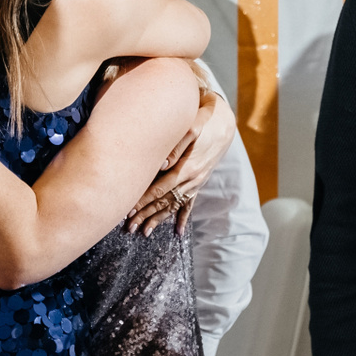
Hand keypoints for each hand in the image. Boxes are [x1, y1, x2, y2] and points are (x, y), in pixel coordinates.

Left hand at [127, 90, 233, 234]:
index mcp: (188, 168)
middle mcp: (193, 179)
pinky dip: (183, 218)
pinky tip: (178, 232)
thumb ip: (177, 146)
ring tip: (145, 232)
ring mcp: (197, 182)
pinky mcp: (199, 181)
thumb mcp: (193, 128)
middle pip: (165, 201)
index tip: (130, 211)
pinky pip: (190, 203)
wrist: (225, 123)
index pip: (161, 189)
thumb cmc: (205, 122)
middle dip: (147, 215)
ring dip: (159, 219)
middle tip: (130, 227)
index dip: (145, 200)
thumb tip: (163, 163)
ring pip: (175, 205)